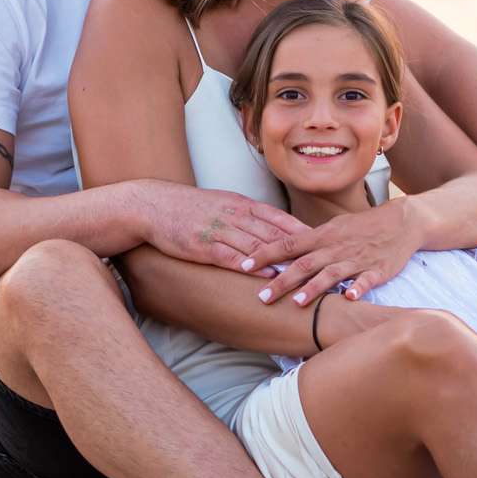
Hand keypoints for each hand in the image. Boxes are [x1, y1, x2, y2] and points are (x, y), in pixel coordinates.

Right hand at [134, 180, 312, 272]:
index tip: (323, 241)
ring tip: (303, 272)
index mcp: (240, 203)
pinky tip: (266, 275)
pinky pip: (231, 257)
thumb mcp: (222, 202)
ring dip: (281, 260)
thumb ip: (247, 215)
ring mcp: (219, 230)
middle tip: (322, 260)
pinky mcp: (203, 246)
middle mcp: (234, 215)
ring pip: (256, 246)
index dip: (302, 230)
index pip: (278, 217)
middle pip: (274, 233)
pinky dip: (251, 266)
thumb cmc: (189, 206)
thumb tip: (271, 227)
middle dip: (300, 248)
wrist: (153, 205)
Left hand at [247, 198, 422, 306]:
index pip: (287, 244)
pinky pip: (366, 280)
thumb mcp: (333, 230)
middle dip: (281, 281)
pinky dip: (358, 288)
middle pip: (304, 263)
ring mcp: (357, 259)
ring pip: (331, 273)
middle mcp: (336, 247)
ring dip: (314, 287)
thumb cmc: (362, 228)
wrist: (401, 222)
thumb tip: (281, 253)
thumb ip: (309, 244)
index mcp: (322, 236)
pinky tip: (349, 298)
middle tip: (261, 297)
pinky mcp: (377, 270)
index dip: (264, 255)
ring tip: (297, 302)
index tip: (243, 266)